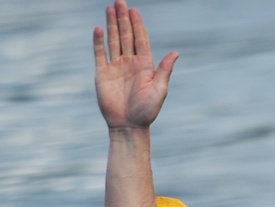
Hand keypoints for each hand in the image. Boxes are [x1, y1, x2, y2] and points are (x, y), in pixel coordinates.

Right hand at [93, 0, 178, 129]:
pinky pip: (100, 54)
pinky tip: (99, 29)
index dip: (137, 24)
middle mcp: (130, 63)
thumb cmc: (146, 112)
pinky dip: (99, 42)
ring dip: (112, 25)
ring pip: (114, 41)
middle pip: (126, 35)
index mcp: (145, 65)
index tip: (134, 10)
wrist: (128, 126)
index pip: (141, 39)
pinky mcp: (102, 74)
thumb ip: (165, 71)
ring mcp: (116, 67)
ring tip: (109, 8)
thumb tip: (175, 53)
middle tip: (120, 1)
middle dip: (123, 18)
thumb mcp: (159, 90)